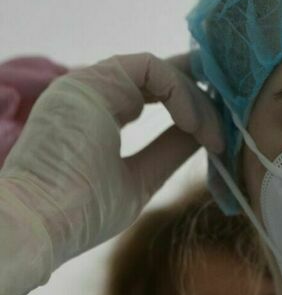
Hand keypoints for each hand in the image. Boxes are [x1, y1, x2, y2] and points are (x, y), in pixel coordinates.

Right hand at [0, 53, 223, 268]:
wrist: (40, 226)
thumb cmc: (81, 213)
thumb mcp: (140, 178)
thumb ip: (168, 149)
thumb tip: (202, 134)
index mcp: (100, 112)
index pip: (157, 92)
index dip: (194, 104)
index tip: (221, 130)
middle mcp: (93, 91)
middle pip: (164, 77)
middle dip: (203, 98)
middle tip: (228, 128)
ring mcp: (90, 83)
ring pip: (162, 71)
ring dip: (197, 102)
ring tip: (212, 136)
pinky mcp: (91, 81)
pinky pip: (151, 68)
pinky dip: (181, 93)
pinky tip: (192, 125)